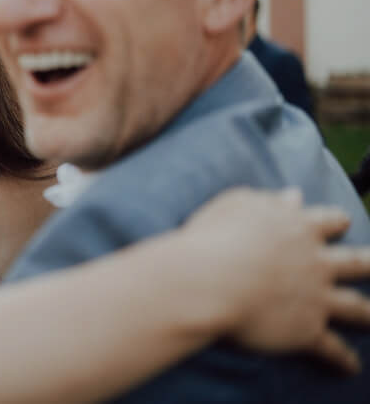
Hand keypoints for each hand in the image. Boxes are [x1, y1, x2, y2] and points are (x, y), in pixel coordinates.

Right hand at [184, 187, 369, 372]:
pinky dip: (343, 359)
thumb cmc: (215, 237)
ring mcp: (316, 297)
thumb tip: (294, 196)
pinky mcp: (306, 330)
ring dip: (367, 313)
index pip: (328, 220)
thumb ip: (269, 200)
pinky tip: (352, 368)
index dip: (335, 221)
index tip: (343, 221)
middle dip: (368, 263)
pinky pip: (330, 348)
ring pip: (354, 305)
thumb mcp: (237, 204)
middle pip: (355, 262)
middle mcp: (315, 262)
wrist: (210, 280)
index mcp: (298, 228)